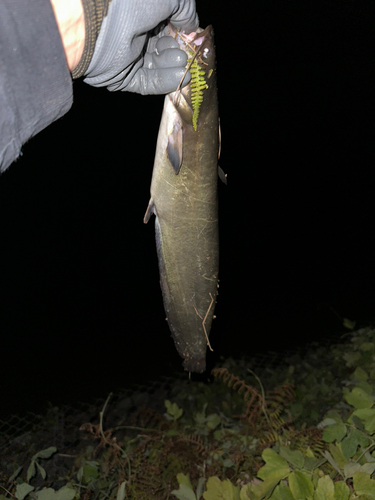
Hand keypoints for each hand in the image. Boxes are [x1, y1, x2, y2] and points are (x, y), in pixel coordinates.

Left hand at [76, 0, 197, 94]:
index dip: (183, 30)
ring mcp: (127, 55)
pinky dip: (166, 80)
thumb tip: (191, 27)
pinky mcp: (122, 77)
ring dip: (175, 65)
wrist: (98, 25)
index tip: (195, 37)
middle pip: (164, 45)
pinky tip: (179, 77)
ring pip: (158, 65)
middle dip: (180, 49)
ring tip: (183, 63)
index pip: (167, 22)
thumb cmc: (130, 2)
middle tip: (189, 53)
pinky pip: (148, 82)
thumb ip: (186, 9)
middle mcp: (133, 30)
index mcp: (141, 9)